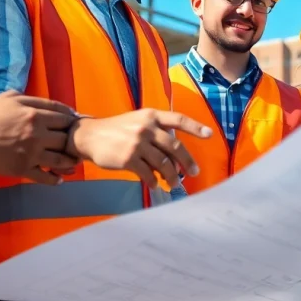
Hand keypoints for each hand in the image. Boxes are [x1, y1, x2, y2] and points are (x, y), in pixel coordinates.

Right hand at [0, 90, 80, 184]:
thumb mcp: (12, 97)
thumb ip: (35, 100)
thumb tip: (57, 106)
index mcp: (35, 115)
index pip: (64, 118)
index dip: (73, 121)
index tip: (77, 124)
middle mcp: (37, 135)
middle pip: (66, 139)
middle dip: (73, 141)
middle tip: (77, 144)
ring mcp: (31, 154)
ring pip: (60, 160)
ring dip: (70, 162)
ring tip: (73, 163)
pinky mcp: (23, 169)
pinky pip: (44, 177)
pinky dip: (54, 179)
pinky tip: (59, 179)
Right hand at [66, 109, 210, 188]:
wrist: (90, 136)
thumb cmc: (117, 130)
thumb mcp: (137, 122)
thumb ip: (156, 134)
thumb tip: (174, 160)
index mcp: (151, 115)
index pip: (178, 119)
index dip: (195, 127)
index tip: (210, 135)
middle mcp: (146, 127)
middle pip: (175, 146)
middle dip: (187, 162)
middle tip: (194, 173)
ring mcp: (137, 143)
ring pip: (163, 163)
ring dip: (171, 176)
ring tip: (174, 183)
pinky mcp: (128, 158)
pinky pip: (147, 174)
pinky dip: (153, 181)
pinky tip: (155, 185)